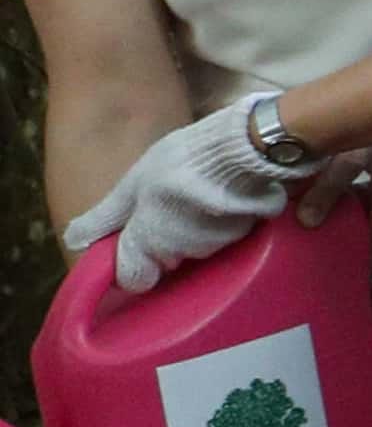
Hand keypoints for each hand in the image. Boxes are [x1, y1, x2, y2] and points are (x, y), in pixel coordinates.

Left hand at [70, 97, 300, 293]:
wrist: (241, 147)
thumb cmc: (179, 162)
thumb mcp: (133, 183)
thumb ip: (106, 217)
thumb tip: (73, 241)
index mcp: (147, 243)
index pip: (134, 280)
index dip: (133, 263)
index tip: (137, 241)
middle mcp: (180, 253)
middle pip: (165, 260)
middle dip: (164, 241)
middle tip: (169, 208)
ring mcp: (213, 246)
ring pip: (194, 248)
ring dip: (192, 230)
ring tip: (197, 198)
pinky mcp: (242, 235)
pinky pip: (222, 237)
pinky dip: (219, 223)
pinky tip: (220, 199)